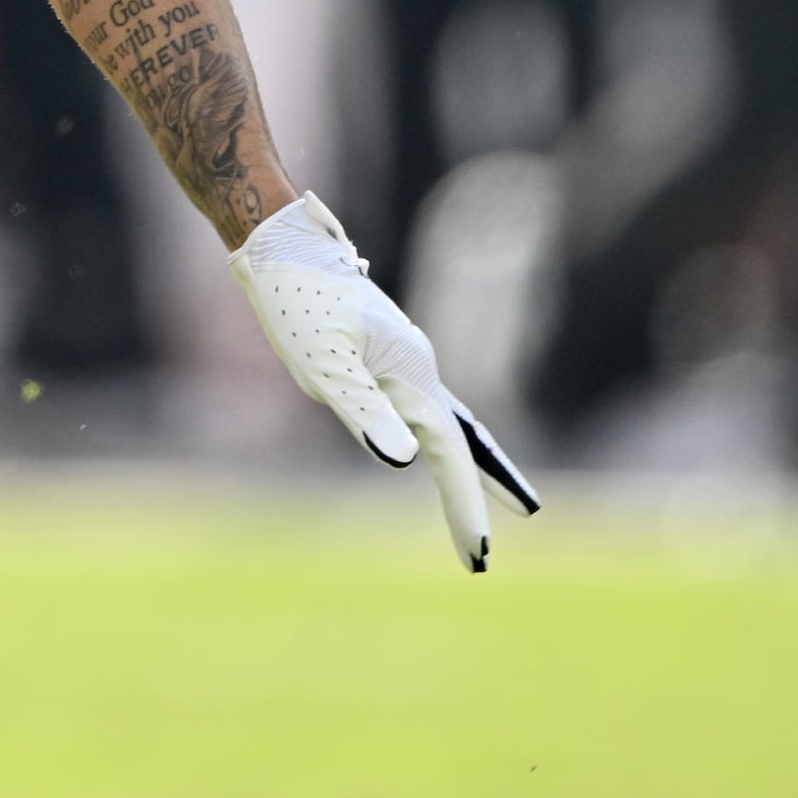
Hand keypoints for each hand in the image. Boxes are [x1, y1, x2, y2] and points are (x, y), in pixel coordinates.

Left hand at [229, 193, 540, 570]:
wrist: (279, 241)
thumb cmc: (294, 301)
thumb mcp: (322, 363)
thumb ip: (364, 410)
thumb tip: (407, 460)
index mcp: (410, 373)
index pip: (449, 454)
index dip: (465, 504)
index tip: (478, 555)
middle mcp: (417, 365)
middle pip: (465, 438)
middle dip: (488, 484)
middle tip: (519, 524)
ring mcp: (402, 357)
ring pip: (450, 419)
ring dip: (474, 459)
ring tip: (507, 493)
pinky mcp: (382, 351)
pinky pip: (425, 404)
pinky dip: (444, 432)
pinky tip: (443, 442)